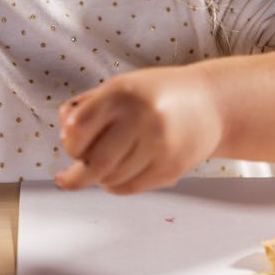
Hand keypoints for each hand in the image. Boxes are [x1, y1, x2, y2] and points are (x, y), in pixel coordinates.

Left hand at [55, 66, 222, 193]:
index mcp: (122, 93)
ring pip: (111, 179)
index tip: (69, 146)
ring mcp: (159, 145)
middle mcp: (141, 118)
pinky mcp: (172, 168)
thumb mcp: (121, 86)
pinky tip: (118, 175)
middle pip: (93, 162)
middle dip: (76, 176)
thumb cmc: (160, 93)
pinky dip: (117, 185)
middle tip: (67, 178)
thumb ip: (88, 105)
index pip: (78, 128)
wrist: (212, 103)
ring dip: (99, 179)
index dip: (69, 143)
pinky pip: (131, 188)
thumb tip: (63, 128)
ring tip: (104, 167)